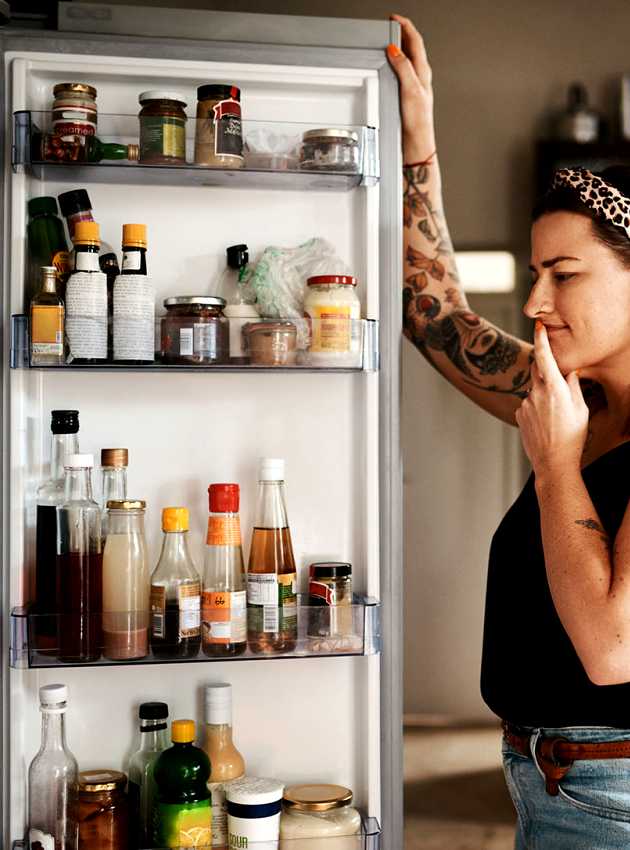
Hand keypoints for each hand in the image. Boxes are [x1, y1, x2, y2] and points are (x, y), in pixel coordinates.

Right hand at [387, 15, 435, 162]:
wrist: (416, 144)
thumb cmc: (418, 122)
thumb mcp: (411, 91)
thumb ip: (404, 68)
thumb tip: (395, 50)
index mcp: (423, 72)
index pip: (415, 42)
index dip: (406, 27)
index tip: (395, 18)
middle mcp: (420, 77)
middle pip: (411, 48)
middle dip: (401, 34)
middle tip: (390, 25)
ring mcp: (413, 86)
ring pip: (407, 60)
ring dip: (398, 48)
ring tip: (389, 41)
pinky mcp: (407, 96)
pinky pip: (401, 73)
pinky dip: (395, 65)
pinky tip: (389, 68)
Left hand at [515, 321, 588, 476]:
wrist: (553, 462)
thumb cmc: (572, 436)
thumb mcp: (581, 409)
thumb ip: (573, 386)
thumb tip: (569, 371)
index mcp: (554, 389)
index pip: (545, 357)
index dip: (541, 339)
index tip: (539, 326)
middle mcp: (536, 393)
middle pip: (537, 371)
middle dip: (546, 372)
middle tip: (558, 388)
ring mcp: (525, 404)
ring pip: (534, 390)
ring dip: (543, 395)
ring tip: (555, 417)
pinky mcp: (519, 415)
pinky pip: (528, 404)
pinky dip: (536, 408)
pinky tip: (545, 423)